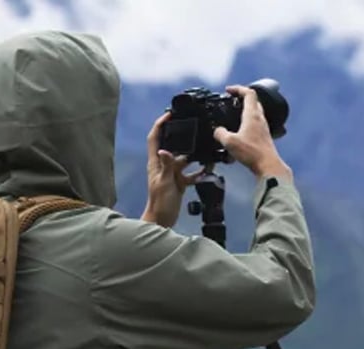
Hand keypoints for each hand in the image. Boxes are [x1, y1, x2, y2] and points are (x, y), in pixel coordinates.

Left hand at [141, 111, 208, 226]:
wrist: (162, 220)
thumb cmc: (160, 202)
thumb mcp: (164, 183)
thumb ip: (166, 166)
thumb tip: (164, 150)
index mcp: (155, 162)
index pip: (154, 138)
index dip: (160, 124)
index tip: (169, 114)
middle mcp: (163, 165)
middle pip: (171, 145)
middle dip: (181, 136)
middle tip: (193, 127)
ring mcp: (171, 173)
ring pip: (184, 158)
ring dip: (194, 154)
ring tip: (205, 148)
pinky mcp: (179, 182)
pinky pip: (191, 172)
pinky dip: (199, 170)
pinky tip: (208, 168)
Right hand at [212, 85, 290, 179]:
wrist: (268, 165)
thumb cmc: (252, 153)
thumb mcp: (229, 142)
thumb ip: (220, 133)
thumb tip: (217, 131)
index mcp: (252, 115)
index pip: (248, 93)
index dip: (238, 88)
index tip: (228, 90)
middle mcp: (259, 118)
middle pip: (253, 101)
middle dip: (241, 98)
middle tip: (231, 101)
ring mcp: (263, 127)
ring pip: (255, 112)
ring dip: (244, 111)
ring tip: (233, 116)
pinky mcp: (263, 136)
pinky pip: (255, 124)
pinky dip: (246, 123)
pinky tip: (239, 133)